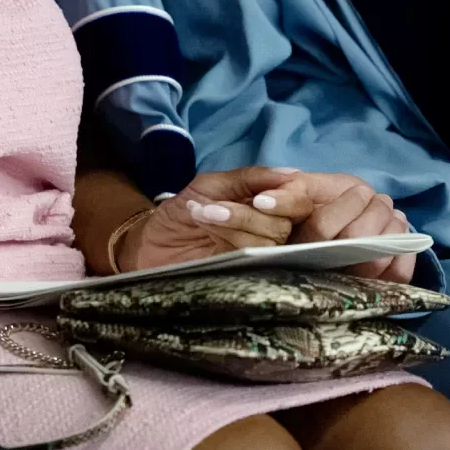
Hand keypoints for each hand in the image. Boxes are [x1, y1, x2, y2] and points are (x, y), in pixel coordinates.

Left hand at [115, 167, 298, 271]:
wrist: (150, 243)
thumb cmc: (182, 211)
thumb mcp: (211, 185)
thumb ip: (250, 178)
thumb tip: (292, 173)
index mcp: (267, 206)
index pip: (299, 201)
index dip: (289, 198)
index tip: (262, 198)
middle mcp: (269, 231)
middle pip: (285, 224)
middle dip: (250, 213)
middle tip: (217, 206)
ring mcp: (257, 256)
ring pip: (268, 242)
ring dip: (234, 222)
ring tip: (203, 213)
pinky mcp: (244, 275)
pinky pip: (252, 259)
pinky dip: (228, 238)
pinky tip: (207, 227)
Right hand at [252, 172, 416, 282]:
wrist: (344, 225)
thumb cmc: (323, 205)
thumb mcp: (306, 190)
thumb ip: (292, 190)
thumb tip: (264, 200)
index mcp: (300, 244)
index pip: (322, 228)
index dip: (347, 205)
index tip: (361, 191)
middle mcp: (321, 269)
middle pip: (355, 242)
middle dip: (376, 212)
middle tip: (380, 200)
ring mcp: (350, 285)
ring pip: (376, 260)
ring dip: (394, 229)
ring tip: (394, 214)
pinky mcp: (376, 293)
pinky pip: (396, 278)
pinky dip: (408, 254)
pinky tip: (403, 238)